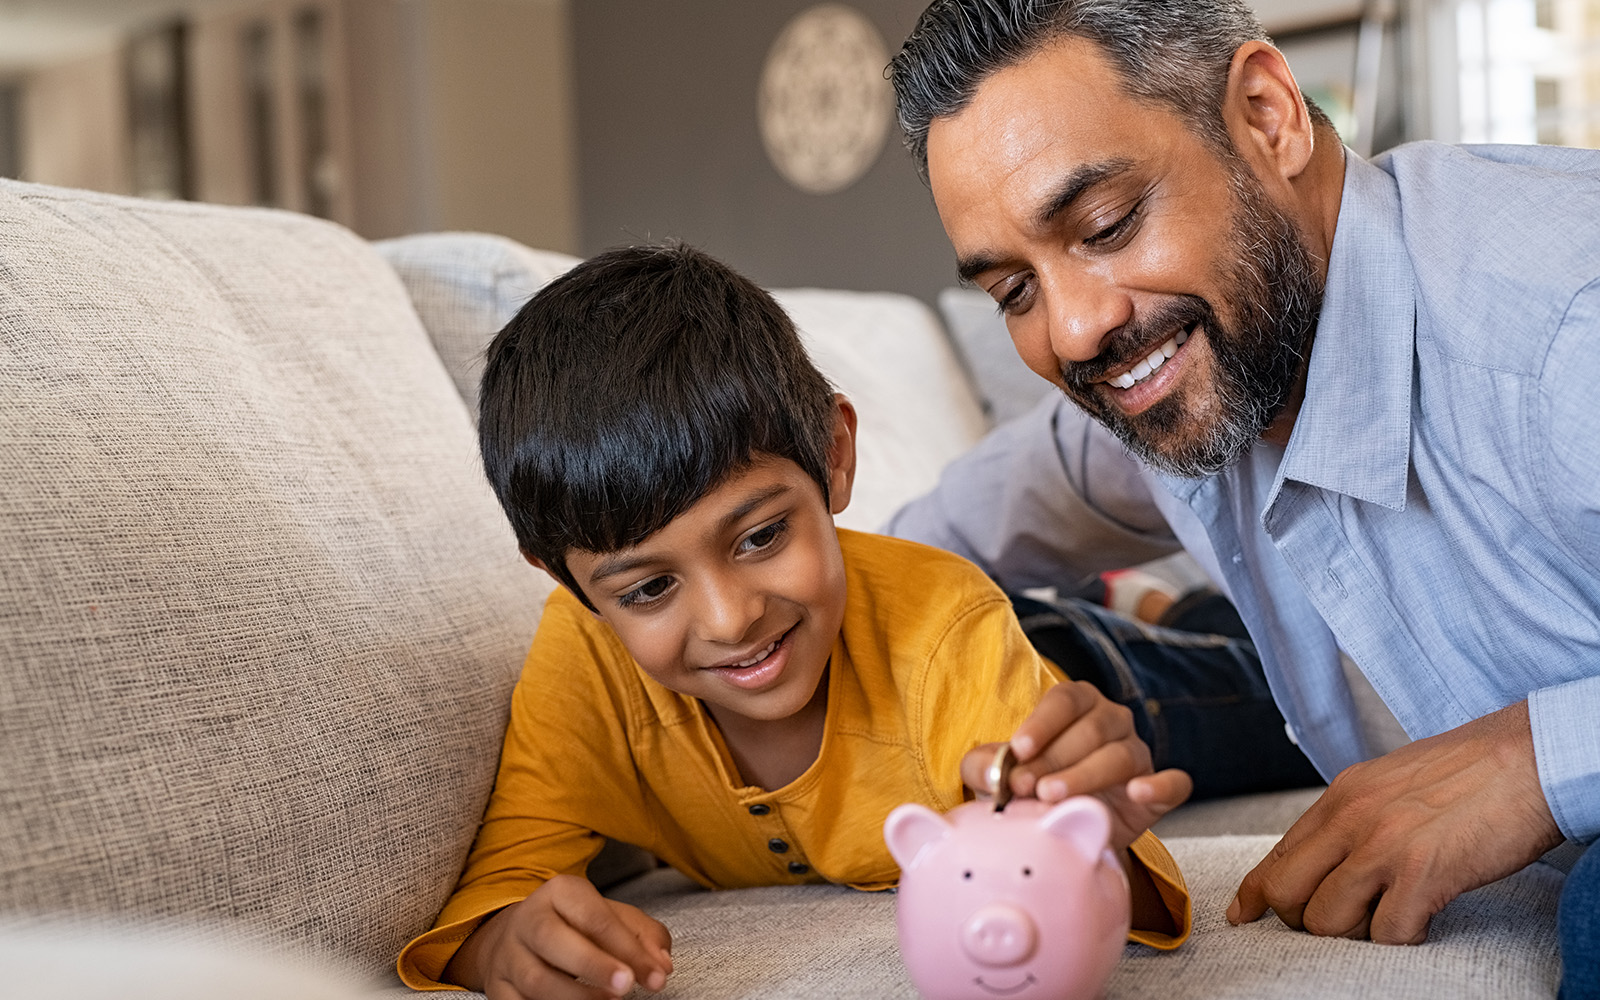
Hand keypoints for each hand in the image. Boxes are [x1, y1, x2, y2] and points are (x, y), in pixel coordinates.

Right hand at [444, 874, 672, 999]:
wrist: (520, 937)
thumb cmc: (578, 926)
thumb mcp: (612, 918)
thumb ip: (644, 937)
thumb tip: (661, 966)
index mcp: (559, 892)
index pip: (594, 917)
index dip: (628, 949)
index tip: (656, 977)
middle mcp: (528, 919)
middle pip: (552, 939)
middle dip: (593, 965)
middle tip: (626, 985)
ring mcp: (508, 956)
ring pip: (535, 979)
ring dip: (575, 997)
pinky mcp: (497, 989)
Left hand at [961, 679, 1192, 848]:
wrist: (1065, 833)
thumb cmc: (1029, 791)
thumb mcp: (998, 776)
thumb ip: (984, 766)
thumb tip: (992, 773)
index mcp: (1077, 705)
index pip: (1065, 700)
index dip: (1042, 723)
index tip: (1018, 750)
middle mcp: (1112, 722)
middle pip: (1090, 729)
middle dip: (1054, 758)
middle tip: (1025, 787)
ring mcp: (1139, 754)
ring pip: (1120, 756)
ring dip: (1085, 775)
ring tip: (1053, 797)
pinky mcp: (1161, 791)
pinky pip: (1173, 782)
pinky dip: (1159, 785)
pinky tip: (1137, 793)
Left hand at [1228, 700, 1563, 943]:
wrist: (1531, 756)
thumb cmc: (1471, 771)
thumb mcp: (1390, 782)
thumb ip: (1354, 816)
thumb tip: (1327, 855)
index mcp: (1341, 795)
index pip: (1278, 853)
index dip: (1256, 892)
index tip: (1244, 914)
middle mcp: (1351, 818)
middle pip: (1285, 893)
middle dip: (1300, 920)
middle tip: (1338, 922)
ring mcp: (1384, 846)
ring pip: (1326, 922)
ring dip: (1353, 934)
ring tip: (1386, 918)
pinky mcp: (1423, 873)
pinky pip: (1386, 934)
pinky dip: (1400, 940)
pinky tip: (1421, 923)